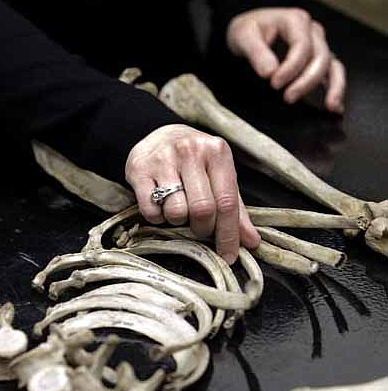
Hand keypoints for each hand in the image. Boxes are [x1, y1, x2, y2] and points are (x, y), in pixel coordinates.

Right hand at [125, 124, 260, 263]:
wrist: (159, 135)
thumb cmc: (194, 160)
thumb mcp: (218, 175)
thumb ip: (235, 208)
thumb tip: (251, 241)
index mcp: (216, 152)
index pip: (227, 202)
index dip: (228, 234)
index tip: (228, 256)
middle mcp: (190, 151)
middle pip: (202, 210)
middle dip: (202, 229)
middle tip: (199, 227)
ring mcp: (163, 159)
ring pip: (176, 212)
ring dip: (178, 221)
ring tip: (178, 209)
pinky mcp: (139, 169)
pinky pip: (151, 211)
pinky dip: (158, 218)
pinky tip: (160, 205)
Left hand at [227, 7, 345, 113]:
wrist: (250, 31)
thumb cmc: (250, 31)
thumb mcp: (243, 36)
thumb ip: (256, 53)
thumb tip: (269, 72)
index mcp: (295, 21)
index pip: (302, 45)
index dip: (291, 67)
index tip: (275, 83)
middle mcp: (311, 32)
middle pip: (320, 57)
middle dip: (306, 81)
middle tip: (288, 97)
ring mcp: (317, 46)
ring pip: (332, 66)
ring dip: (333, 87)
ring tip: (330, 106)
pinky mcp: (316, 61)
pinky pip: (332, 74)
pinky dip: (336, 89)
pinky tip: (335, 107)